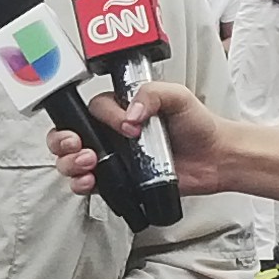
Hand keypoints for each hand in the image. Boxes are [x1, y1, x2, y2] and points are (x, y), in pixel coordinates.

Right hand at [49, 81, 223, 198]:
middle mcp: (113, 133)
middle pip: (70, 134)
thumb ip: (151, 93)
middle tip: (77, 145)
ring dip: (70, 163)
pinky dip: (82, 185)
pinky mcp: (120, 181)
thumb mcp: (178, 96)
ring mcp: (115, 159)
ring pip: (73, 160)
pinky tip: (90, 181)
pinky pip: (91, 184)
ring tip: (88, 164)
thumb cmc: (199, 126)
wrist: (215, 158)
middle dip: (63, 140)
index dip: (104, 118)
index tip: (127, 127)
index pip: (94, 109)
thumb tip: (130, 112)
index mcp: (122, 109)